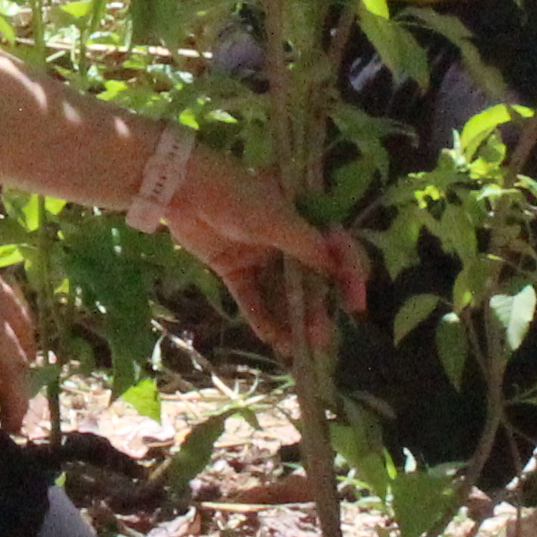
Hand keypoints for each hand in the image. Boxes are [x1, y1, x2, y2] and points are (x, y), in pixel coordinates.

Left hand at [140, 139, 368, 363]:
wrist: (183, 189)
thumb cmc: (235, 196)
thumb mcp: (275, 220)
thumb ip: (306, 246)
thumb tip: (337, 269)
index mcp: (301, 221)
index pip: (336, 252)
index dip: (349, 277)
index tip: (354, 305)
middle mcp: (283, 240)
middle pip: (307, 280)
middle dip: (315, 309)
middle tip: (320, 339)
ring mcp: (257, 255)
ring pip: (279, 293)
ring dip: (288, 318)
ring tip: (294, 347)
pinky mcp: (232, 267)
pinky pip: (250, 297)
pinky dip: (260, 316)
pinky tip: (270, 338)